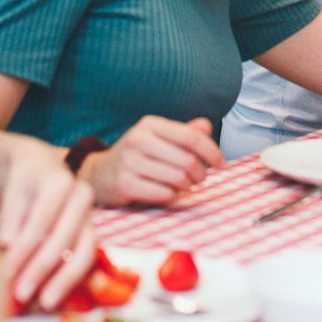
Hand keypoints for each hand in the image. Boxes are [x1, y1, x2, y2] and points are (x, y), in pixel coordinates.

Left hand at [0, 137, 95, 307]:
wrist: (43, 171)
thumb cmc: (24, 184)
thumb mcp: (12, 193)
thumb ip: (10, 218)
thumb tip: (8, 245)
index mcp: (60, 181)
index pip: (40, 220)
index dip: (23, 249)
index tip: (6, 272)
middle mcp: (82, 196)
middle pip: (63, 238)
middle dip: (41, 269)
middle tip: (21, 292)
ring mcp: (91, 216)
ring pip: (83, 252)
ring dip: (63, 280)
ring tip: (45, 302)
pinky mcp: (93, 233)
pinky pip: (87, 260)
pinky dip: (71, 279)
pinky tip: (56, 295)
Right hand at [79, 116, 224, 205]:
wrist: (100, 174)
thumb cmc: (137, 156)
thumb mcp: (158, 138)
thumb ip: (184, 133)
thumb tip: (206, 126)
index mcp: (150, 124)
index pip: (191, 137)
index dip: (212, 151)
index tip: (222, 164)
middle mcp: (138, 139)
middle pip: (188, 161)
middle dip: (201, 174)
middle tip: (200, 179)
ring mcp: (129, 161)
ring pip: (178, 179)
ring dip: (187, 186)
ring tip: (183, 185)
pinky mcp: (124, 183)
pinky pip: (164, 194)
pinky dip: (172, 196)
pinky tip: (166, 192)